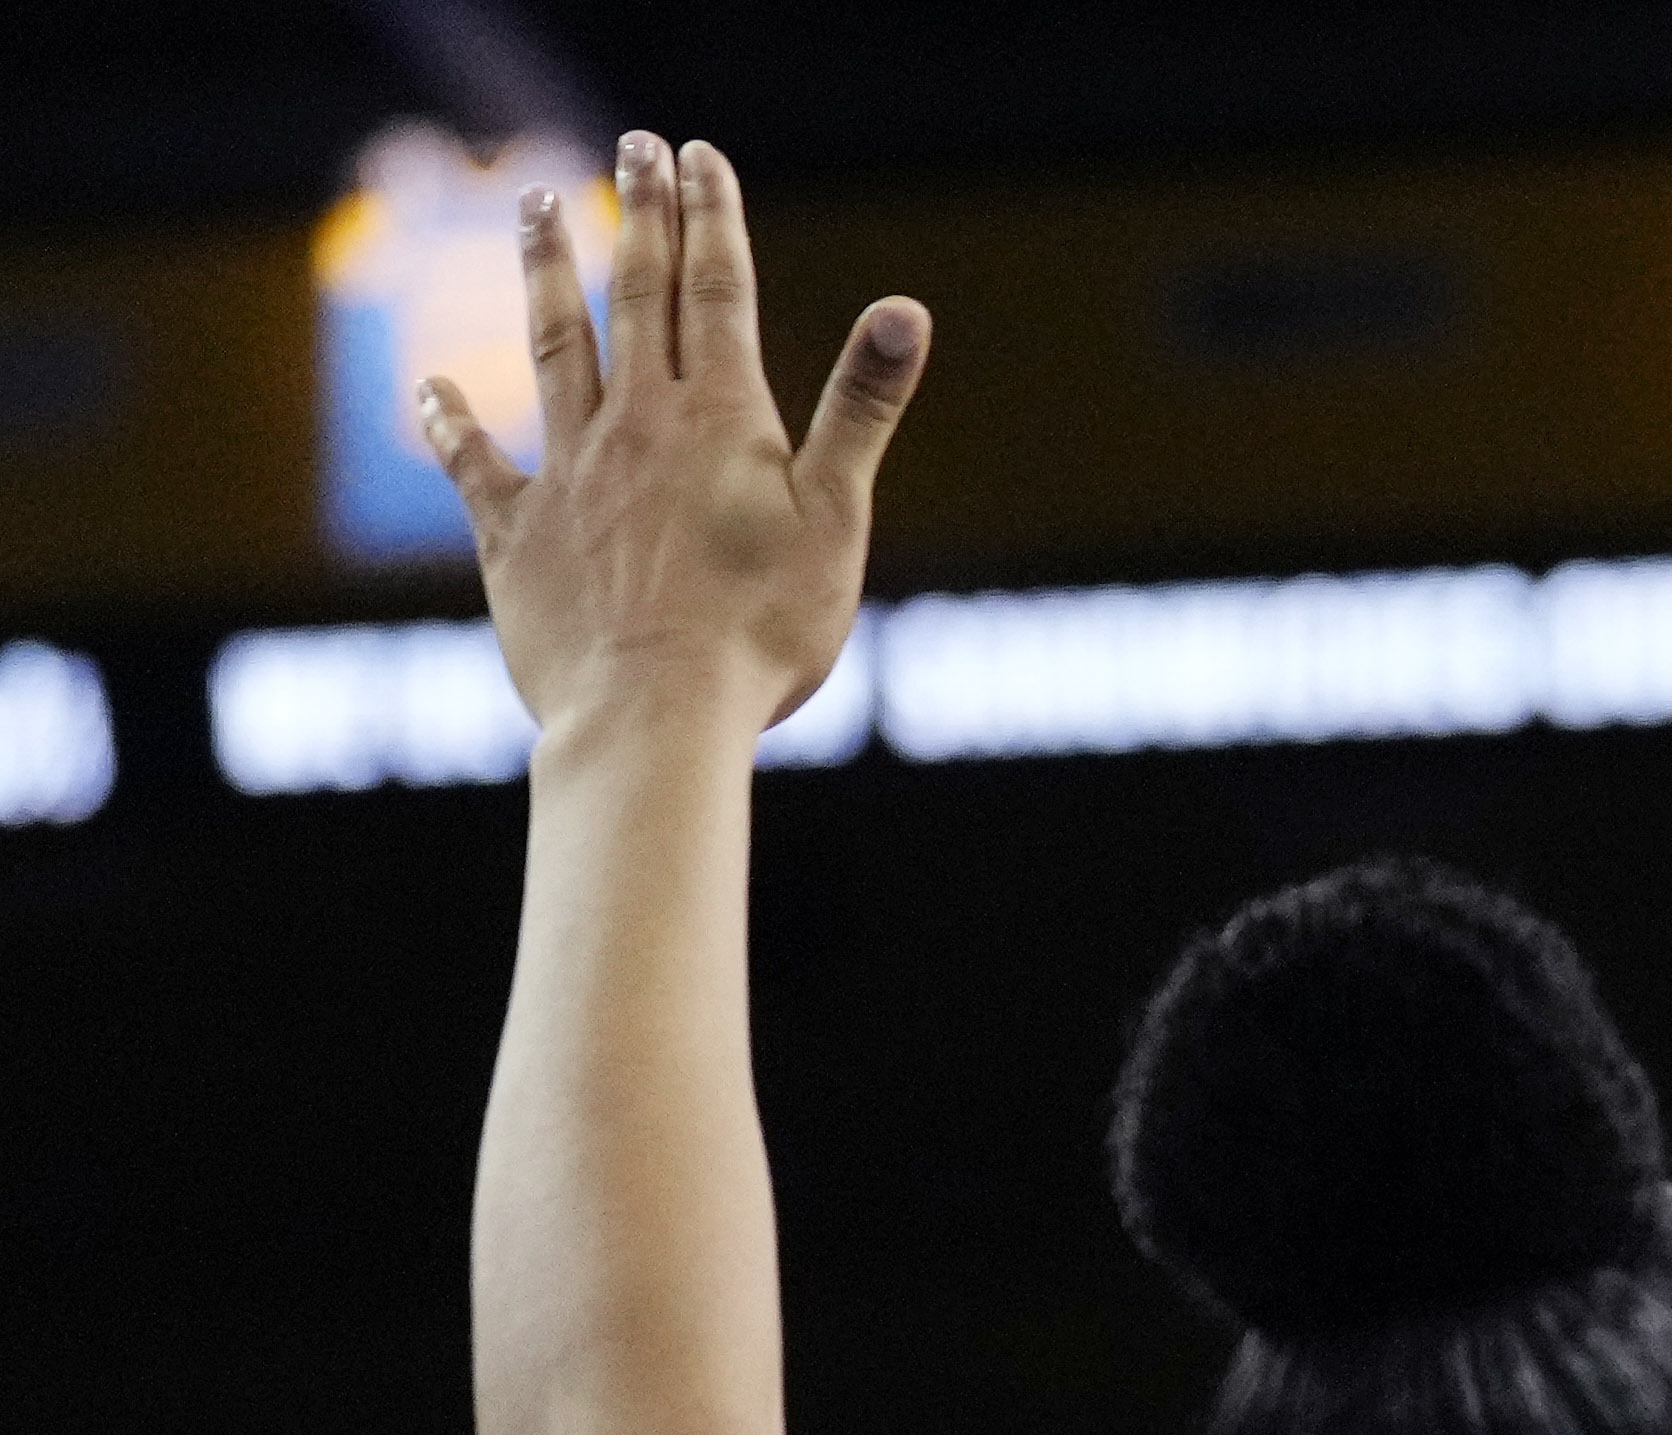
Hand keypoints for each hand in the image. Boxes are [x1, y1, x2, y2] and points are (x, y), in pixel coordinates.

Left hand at [423, 135, 924, 744]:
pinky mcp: (518, 534)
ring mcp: (569, 473)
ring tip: (537, 207)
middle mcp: (636, 425)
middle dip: (640, 216)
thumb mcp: (838, 521)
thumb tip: (905, 310)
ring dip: (546, 273)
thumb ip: (861, 410)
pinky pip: (476, 465)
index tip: (699, 155)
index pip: (716, 292)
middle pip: (636, 298)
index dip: (710, 218)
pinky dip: (450, 421)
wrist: (653, 715)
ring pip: (553, 348)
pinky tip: (431, 386)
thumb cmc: (762, 632)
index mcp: (720, 421)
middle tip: (635, 148)